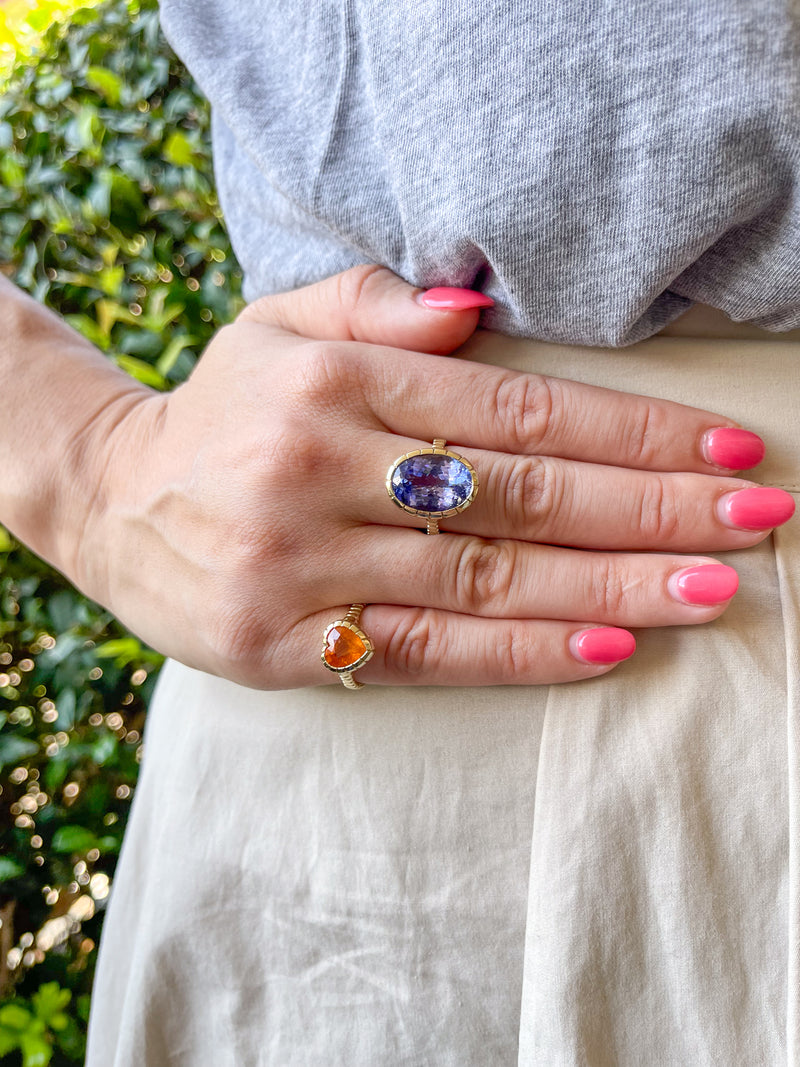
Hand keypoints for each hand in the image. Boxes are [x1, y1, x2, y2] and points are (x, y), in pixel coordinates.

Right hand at [73, 266, 793, 687]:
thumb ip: (372, 303)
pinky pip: (427, 650)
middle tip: (755, 522)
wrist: (110, 503)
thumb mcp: (275, 326)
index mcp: (333, 383)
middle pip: (520, 497)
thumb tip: (479, 310)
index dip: (629, 434)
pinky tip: (609, 646)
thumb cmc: (222, 412)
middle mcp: (319, 469)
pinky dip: (524, 651)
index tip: (723, 451)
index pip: (514, 412)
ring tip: (713, 591)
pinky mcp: (286, 645)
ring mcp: (302, 565)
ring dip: (614, 586)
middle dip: (651, 510)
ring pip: (487, 578)